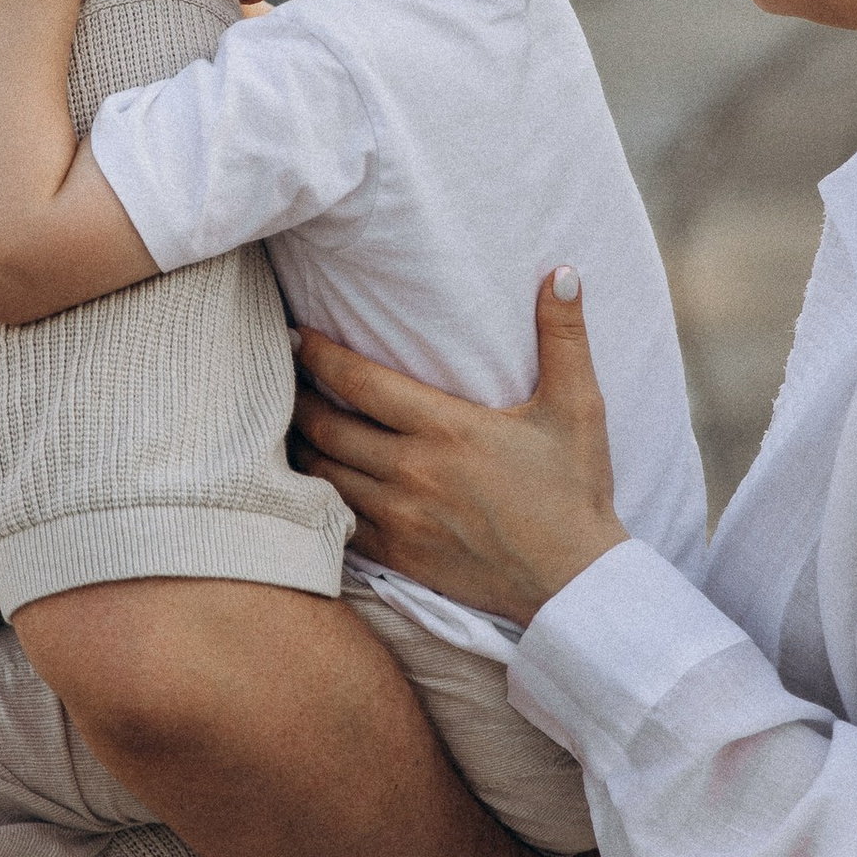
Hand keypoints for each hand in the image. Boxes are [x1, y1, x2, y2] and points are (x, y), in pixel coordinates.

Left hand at [293, 269, 626, 628]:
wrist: (575, 583)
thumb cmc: (573, 491)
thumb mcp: (578, 407)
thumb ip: (565, 337)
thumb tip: (562, 274)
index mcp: (447, 427)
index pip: (360, 381)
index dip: (318, 355)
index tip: (295, 336)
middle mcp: (413, 471)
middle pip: (326, 427)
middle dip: (294, 399)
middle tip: (278, 378)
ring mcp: (401, 518)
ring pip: (323, 477)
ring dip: (300, 449)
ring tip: (285, 427)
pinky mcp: (399, 557)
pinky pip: (338, 525)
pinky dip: (316, 501)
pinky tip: (310, 485)